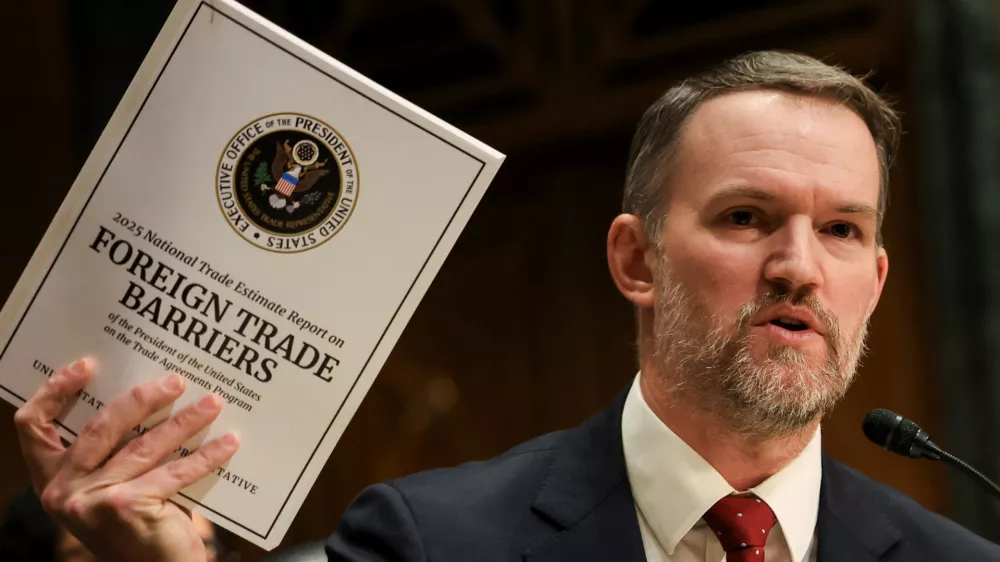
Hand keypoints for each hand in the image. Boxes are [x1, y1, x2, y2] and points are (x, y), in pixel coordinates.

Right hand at [13, 357, 239, 561]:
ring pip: (145, 445)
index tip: (88, 364)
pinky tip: (229, 442)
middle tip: (177, 381)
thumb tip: (154, 393)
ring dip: (185, 421)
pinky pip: (175, 471)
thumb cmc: (136, 525)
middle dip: (143, 398)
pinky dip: (207, 455)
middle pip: (102, 426)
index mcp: (52, 479)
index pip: (33, 427)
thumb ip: (115, 452)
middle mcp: (63, 490)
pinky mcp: (126, 507)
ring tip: (213, 403)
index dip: (54, 390)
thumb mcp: (112, 487)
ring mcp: (93, 499)